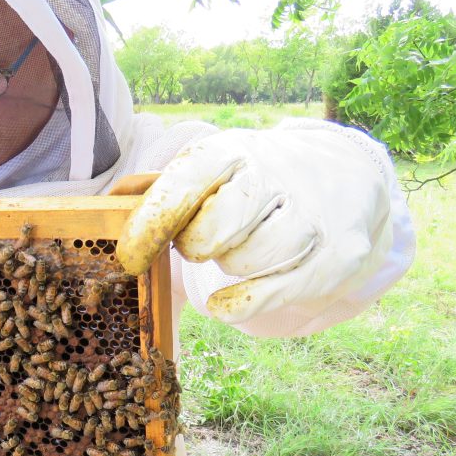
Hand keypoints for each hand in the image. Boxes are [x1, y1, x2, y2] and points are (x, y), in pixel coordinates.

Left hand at [116, 128, 391, 323]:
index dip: (150, 224)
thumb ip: (160, 188)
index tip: (128, 257)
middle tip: (203, 239)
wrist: (346, 178)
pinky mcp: (336, 258)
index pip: (184, 185)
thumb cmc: (253, 180)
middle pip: (213, 233)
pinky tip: (228, 300)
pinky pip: (270, 296)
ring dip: (229, 265)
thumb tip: (109, 204)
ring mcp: (313, 218)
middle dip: (196, 245)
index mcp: (234, 150)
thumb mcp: (212, 167)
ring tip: (238, 249)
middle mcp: (277, 177)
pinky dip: (239, 304)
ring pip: (245, 262)